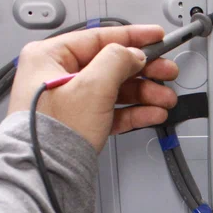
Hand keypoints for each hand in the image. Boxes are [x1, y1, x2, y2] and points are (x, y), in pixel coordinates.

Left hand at [7, 25, 179, 151]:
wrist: (44, 175)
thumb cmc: (51, 132)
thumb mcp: (91, 86)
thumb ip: (117, 61)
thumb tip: (133, 53)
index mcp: (50, 56)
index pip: (99, 38)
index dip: (133, 37)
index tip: (157, 37)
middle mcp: (57, 75)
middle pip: (111, 65)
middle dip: (144, 71)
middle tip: (167, 72)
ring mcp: (69, 100)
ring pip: (115, 89)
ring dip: (144, 94)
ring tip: (165, 99)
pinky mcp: (79, 122)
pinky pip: (112, 111)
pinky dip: (133, 111)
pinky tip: (152, 113)